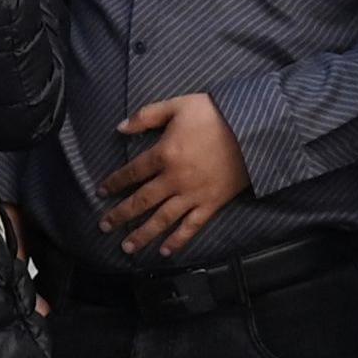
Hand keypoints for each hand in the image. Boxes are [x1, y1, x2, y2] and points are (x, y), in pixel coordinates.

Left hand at [98, 92, 247, 256]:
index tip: (101, 192)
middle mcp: (174, 179)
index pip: (131, 172)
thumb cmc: (215, 114)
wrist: (255, 129)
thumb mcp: (177, 105)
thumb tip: (120, 127)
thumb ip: (147, 116)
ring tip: (126, 248)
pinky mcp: (212, 203)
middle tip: (104, 227)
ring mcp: (193, 194)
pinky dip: (178, 240)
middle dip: (120, 215)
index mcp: (163, 154)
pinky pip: (192, 226)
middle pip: (141, 201)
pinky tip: (166, 252)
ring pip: (162, 219)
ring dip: (143, 235)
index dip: (114, 183)